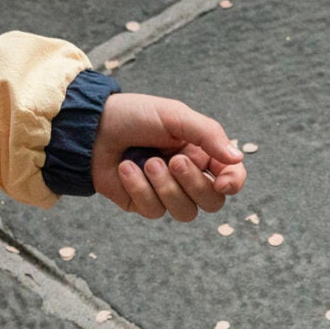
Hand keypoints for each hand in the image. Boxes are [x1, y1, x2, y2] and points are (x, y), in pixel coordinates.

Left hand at [93, 92, 246, 219]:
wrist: (92, 127)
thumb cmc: (134, 116)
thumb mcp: (175, 116)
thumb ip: (208, 135)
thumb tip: (237, 158)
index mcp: (201, 152)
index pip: (231, 177)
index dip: (233, 183)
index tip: (222, 182)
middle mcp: (188, 176)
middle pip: (212, 202)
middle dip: (194, 184)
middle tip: (174, 161)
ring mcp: (166, 193)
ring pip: (185, 212)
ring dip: (166, 188)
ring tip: (147, 162)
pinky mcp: (143, 204)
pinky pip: (154, 210)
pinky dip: (140, 188)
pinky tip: (125, 168)